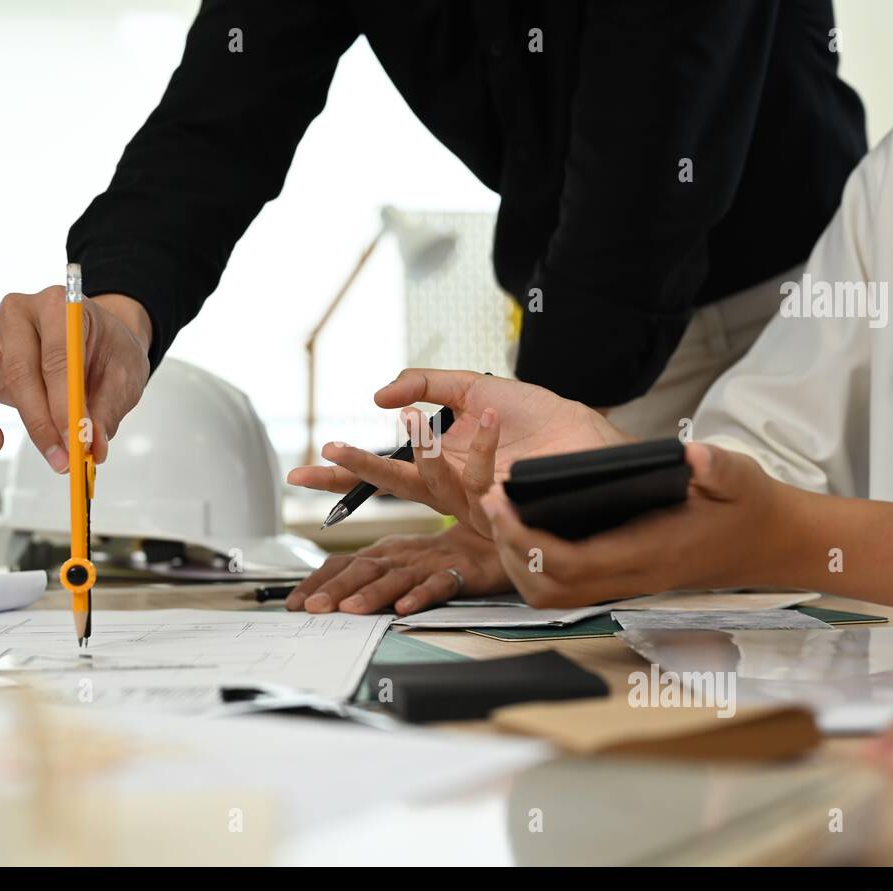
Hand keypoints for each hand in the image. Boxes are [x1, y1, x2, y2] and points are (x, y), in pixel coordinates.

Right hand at [0, 287, 152, 467]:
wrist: (97, 337)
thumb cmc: (106, 351)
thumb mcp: (124, 377)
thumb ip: (106, 411)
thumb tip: (90, 447)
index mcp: (59, 306)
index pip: (57, 357)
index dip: (64, 405)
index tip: (74, 443)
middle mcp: (17, 313)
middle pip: (15, 367)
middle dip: (37, 420)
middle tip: (58, 459)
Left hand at [286, 523, 510, 614]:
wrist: (494, 540)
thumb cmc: (439, 557)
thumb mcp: (398, 563)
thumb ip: (367, 578)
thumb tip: (324, 599)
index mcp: (384, 551)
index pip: (343, 564)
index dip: (317, 582)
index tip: (294, 603)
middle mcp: (402, 555)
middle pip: (364, 569)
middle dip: (335, 588)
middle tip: (312, 607)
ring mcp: (430, 563)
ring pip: (397, 577)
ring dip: (372, 594)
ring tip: (350, 610)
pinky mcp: (460, 572)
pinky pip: (439, 584)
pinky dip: (420, 595)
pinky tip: (405, 608)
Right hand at [287, 368, 625, 533]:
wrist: (587, 439)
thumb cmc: (538, 418)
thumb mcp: (473, 388)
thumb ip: (423, 383)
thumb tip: (379, 397)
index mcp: (440, 465)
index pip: (384, 472)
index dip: (344, 472)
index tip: (305, 470)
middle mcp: (452, 487)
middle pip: (394, 484)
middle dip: (358, 471)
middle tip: (324, 459)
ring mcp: (478, 499)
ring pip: (435, 482)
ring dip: (422, 450)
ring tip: (412, 419)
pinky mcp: (508, 503)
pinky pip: (486, 482)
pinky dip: (485, 448)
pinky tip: (490, 422)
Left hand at [480, 443, 793, 606]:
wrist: (765, 542)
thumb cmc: (745, 509)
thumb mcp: (739, 477)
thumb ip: (716, 467)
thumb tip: (692, 455)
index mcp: (648, 554)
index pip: (570, 562)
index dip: (525, 539)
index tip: (499, 501)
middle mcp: (629, 577)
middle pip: (547, 588)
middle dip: (508, 551)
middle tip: (488, 505)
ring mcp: (621, 584)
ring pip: (550, 595)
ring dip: (515, 563)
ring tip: (498, 517)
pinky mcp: (616, 580)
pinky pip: (562, 588)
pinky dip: (533, 567)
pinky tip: (522, 530)